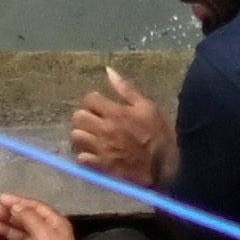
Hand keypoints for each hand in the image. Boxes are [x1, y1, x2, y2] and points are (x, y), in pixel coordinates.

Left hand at [60, 66, 168, 181]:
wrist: (164, 169)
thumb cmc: (159, 135)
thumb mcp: (147, 107)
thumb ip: (126, 89)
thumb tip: (109, 71)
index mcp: (116, 112)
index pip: (90, 99)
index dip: (95, 101)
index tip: (102, 107)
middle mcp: (104, 129)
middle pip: (78, 117)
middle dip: (84, 117)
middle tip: (94, 122)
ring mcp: (100, 148)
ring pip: (76, 136)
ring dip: (82, 135)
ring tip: (92, 138)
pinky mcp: (100, 166)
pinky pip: (81, 158)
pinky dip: (85, 155)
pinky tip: (94, 154)